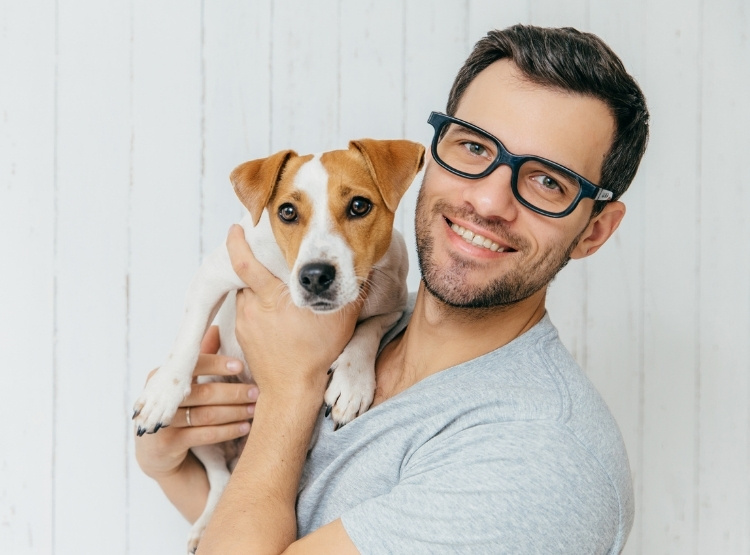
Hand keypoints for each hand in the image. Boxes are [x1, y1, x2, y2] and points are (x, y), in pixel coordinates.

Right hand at [134, 326, 256, 480]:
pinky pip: (203, 435)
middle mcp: (159, 397)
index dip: (217, 364)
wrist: (158, 451)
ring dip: (235, 412)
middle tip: (258, 392)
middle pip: (203, 392)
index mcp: (163, 375)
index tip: (242, 365)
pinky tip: (245, 428)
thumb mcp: (187, 382)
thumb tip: (218, 327)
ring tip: (255, 410)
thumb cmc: (179, 408)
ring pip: (206, 415)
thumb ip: (201, 357)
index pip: (192, 365)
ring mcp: (161, 422)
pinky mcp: (167, 444)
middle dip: (234, 392)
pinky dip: (227, 431)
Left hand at [227, 224, 362, 399]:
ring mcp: (245, 323)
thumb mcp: (341, 320)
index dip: (236, 243)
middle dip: (252, 264)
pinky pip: (245, 312)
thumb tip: (360, 269)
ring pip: (245, 294)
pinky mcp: (242, 336)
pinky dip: (255, 307)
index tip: (236, 228)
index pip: (245, 263)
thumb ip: (347, 291)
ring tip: (272, 288)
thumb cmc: (317, 355)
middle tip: (262, 254)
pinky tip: (271, 313)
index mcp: (273, 298)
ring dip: (255, 288)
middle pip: (245, 276)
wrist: (292, 390)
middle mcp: (253, 308)